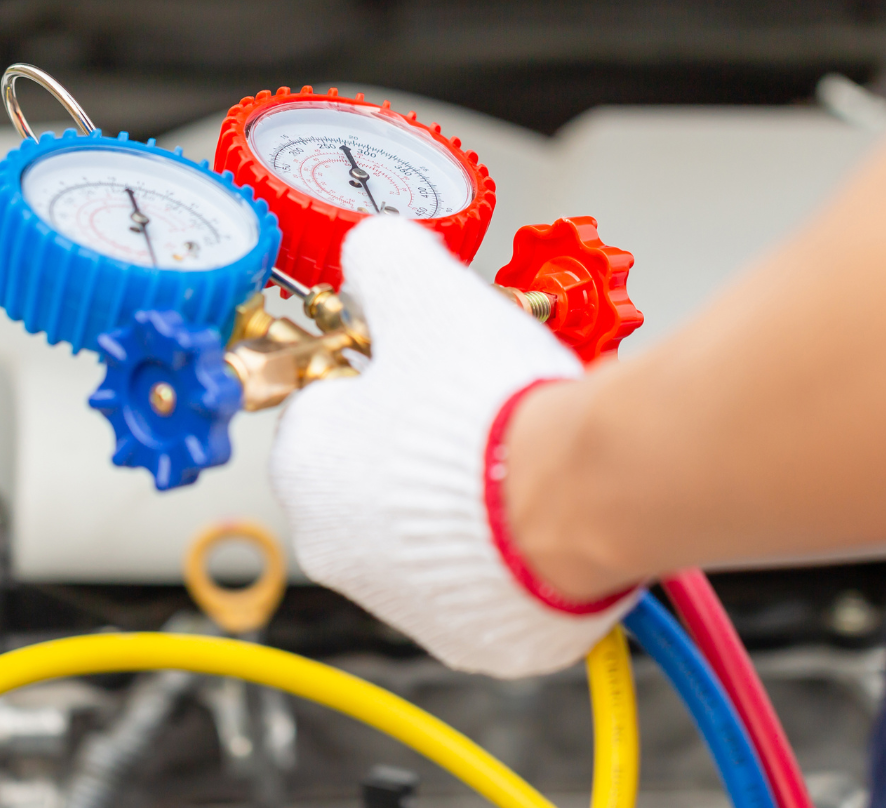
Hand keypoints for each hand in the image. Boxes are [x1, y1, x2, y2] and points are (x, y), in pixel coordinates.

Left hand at [270, 216, 639, 677]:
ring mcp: (399, 600)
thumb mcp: (424, 289)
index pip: (324, 410)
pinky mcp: (465, 636)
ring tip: (511, 460)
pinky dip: (496, 555)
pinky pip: (473, 586)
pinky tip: (529, 514)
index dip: (377, 381)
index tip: (419, 370)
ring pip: (419, 535)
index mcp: (306, 462)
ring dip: (453, 501)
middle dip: (411, 445)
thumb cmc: (490, 405)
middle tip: (472, 412)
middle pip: (368, 477)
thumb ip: (381, 258)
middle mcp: (333, 544)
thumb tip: (369, 249)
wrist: (579, 496)